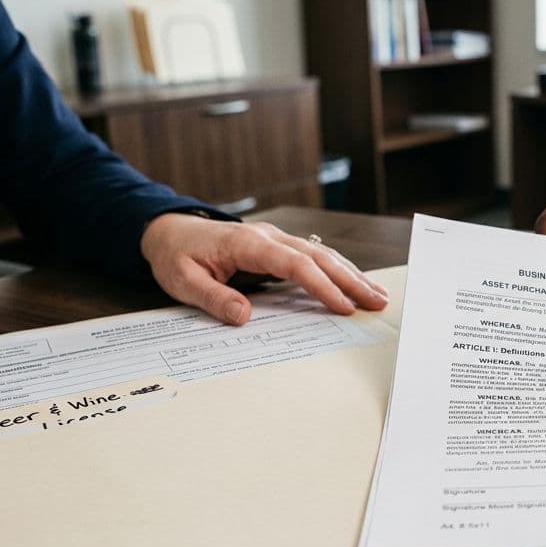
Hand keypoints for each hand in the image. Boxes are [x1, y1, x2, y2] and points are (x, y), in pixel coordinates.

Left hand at [140, 213, 388, 324]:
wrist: (169, 230)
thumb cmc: (175, 255)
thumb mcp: (182, 281)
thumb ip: (213, 298)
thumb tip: (244, 316)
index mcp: (248, 243)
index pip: (294, 264)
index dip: (321, 286)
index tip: (342, 306)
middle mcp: (268, 236)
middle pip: (319, 256)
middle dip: (350, 279)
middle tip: (376, 301)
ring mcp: (275, 239)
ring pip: (322, 253)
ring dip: (350, 274)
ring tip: (376, 294)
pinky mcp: (277, 246)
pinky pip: (313, 256)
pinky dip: (337, 270)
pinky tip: (352, 283)